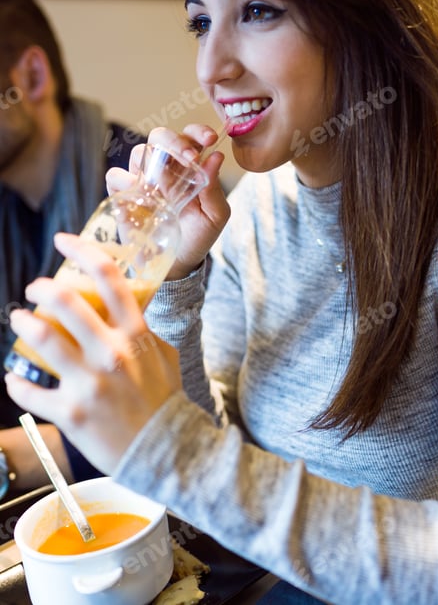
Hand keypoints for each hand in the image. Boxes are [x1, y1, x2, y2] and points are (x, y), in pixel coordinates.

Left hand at [6, 234, 181, 474]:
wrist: (169, 450)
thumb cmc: (165, 400)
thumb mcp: (164, 354)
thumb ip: (142, 331)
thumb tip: (124, 311)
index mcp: (136, 334)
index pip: (109, 278)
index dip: (82, 251)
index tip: (64, 241)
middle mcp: (113, 353)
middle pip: (66, 302)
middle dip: (41, 288)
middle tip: (35, 289)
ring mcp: (91, 384)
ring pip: (43, 339)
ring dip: (23, 324)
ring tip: (19, 320)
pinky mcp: (73, 414)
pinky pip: (31, 392)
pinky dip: (17, 383)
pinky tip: (15, 378)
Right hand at [106, 123, 230, 279]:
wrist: (178, 264)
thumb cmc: (198, 235)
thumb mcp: (215, 215)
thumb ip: (214, 188)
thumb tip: (216, 156)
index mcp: (189, 166)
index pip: (190, 137)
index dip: (197, 132)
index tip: (209, 140)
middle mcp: (164, 168)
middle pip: (160, 136)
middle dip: (174, 140)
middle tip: (190, 157)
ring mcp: (142, 180)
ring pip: (139, 153)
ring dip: (152, 162)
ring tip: (167, 184)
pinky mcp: (123, 195)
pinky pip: (115, 176)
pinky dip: (124, 180)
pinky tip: (140, 193)